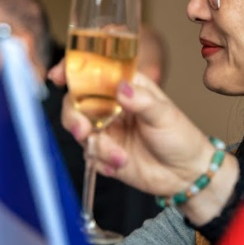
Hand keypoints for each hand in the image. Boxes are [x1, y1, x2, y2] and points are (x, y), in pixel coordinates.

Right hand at [56, 68, 211, 192]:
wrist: (185, 175)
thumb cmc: (180, 137)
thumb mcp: (165, 115)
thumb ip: (142, 101)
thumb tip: (122, 89)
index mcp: (125, 86)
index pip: (93, 70)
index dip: (72, 69)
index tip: (58, 76)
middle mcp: (110, 105)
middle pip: (75, 102)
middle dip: (74, 117)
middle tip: (83, 131)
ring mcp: (105, 129)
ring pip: (79, 131)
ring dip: (95, 146)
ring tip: (118, 157)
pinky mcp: (103, 152)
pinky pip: (89, 155)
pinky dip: (102, 162)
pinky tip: (121, 166)